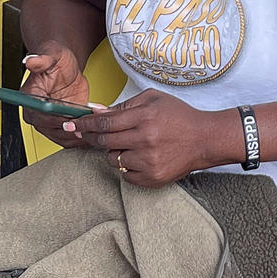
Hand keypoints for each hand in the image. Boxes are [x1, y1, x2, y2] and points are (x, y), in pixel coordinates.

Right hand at [19, 44, 100, 147]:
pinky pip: (71, 137)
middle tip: (89, 122)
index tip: (71, 117)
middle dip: (72, 129)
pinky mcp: (62, 125)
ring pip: (63, 138)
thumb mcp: (52, 54)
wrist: (67, 65)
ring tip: (95, 125)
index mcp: (29, 98)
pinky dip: (84, 135)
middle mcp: (36, 113)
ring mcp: (50, 121)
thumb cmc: (57, 59)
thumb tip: (30, 61)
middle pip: (52, 131)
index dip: (56, 119)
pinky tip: (95, 128)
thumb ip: (42, 59)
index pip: (40, 116)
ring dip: (80, 134)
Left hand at [68, 90, 230, 187]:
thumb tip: (95, 111)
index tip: (71, 124)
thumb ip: (124, 106)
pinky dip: (128, 166)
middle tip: (88, 133)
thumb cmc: (179, 116)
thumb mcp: (153, 100)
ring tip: (131, 144)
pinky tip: (142, 157)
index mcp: (144, 117)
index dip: (85, 123)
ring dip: (115, 151)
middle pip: (104, 140)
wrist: (205, 139)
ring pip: (113, 159)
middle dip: (93, 136)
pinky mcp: (152, 177)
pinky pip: (125, 174)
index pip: (104, 122)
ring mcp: (148, 160)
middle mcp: (145, 139)